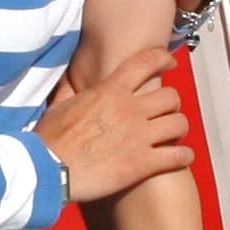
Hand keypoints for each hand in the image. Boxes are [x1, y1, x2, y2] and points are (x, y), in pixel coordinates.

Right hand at [41, 46, 191, 202]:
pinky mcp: (142, 163)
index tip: (170, 63)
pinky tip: (181, 158)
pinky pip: (178, 156)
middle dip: (172, 104)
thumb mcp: (57, 105)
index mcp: (110, 92)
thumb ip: (71, 90)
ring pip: (179, 123)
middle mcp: (129, 109)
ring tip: (174, 136)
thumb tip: (71, 80)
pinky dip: (183, 156)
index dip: (163, 59)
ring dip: (179, 129)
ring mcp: (139, 136)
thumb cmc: (48, 140)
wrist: (46, 170)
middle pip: (171, 96)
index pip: (146, 63)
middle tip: (166, 113)